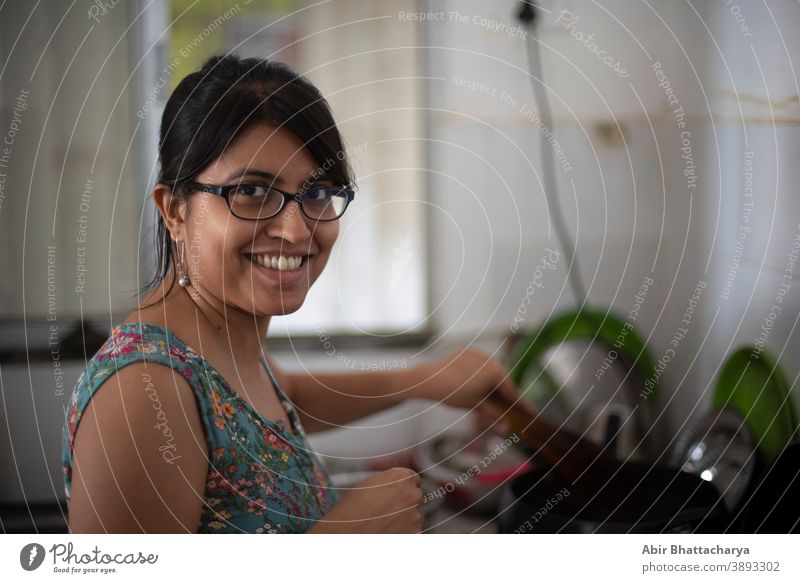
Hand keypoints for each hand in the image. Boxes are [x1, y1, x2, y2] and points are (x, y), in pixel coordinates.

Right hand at [309, 467, 423, 532]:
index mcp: (403, 477)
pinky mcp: (415, 532)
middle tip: (389, 510)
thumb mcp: (372, 483)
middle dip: (406, 502)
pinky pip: (413, 529)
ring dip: (405, 517)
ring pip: (415, 514)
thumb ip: (390, 481)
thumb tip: (396, 485)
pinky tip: (387, 530)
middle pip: (416, 496)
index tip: (397, 493)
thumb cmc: (353, 508)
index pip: (413, 479)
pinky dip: (404, 531)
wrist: (347, 532)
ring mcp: (416, 514)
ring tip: (385, 522)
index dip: (403, 487)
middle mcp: (413, 493)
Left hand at [412, 347, 535, 435]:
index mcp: (495, 372)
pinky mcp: (466, 351)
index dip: (521, 403)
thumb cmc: (454, 394)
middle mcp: (490, 359)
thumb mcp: (476, 406)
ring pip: (491, 370)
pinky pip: (479, 363)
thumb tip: (507, 429)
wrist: (429, 379)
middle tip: (510, 406)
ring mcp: (478, 353)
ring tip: (491, 395)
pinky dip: (481, 373)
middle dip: (506, 393)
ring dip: (493, 382)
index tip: (531, 411)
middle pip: (503, 379)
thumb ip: (494, 416)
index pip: (512, 391)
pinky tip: (476, 383)